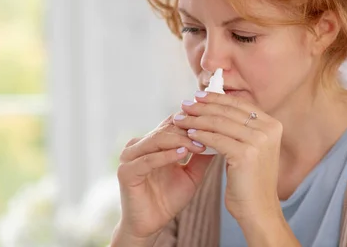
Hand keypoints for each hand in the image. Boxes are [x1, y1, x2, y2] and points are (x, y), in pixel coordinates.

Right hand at [115, 114, 213, 237]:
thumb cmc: (169, 199)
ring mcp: (130, 157)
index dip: (193, 121)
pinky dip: (166, 155)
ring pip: (158, 139)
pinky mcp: (126, 172)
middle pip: (167, 127)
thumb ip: (201, 156)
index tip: (214, 124)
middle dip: (189, 130)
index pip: (173, 122)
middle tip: (209, 134)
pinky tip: (182, 154)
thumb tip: (220, 138)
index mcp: (152, 142)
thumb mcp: (191, 174)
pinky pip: (148, 159)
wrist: (151, 225)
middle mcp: (139, 145)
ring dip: (180, 140)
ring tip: (199, 144)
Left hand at [173, 91, 282, 223]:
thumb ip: (241, 129)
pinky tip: (188, 134)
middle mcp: (269, 129)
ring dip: (196, 119)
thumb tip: (217, 107)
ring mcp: (259, 141)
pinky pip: (216, 139)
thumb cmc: (251, 181)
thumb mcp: (252, 148)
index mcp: (272, 125)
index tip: (198, 96)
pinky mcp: (246, 154)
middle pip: (228, 111)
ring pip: (220, 123)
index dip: (217, 98)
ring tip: (180, 118)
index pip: (239, 104)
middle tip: (184, 105)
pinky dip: (200, 135)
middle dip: (203, 106)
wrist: (259, 211)